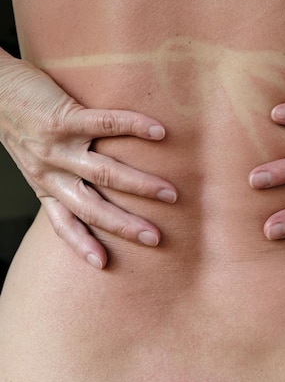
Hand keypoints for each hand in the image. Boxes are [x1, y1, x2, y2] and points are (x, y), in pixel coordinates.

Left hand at [0, 55, 177, 268]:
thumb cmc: (18, 121)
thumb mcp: (32, 160)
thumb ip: (59, 175)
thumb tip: (95, 188)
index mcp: (43, 185)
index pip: (63, 223)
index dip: (81, 245)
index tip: (104, 264)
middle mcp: (50, 172)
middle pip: (91, 207)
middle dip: (125, 225)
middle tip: (155, 238)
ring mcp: (57, 146)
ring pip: (103, 173)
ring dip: (140, 186)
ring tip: (169, 194)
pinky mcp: (64, 117)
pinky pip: (104, 124)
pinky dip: (134, 128)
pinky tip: (157, 133)